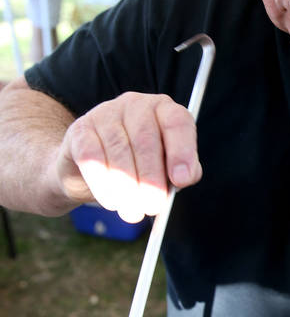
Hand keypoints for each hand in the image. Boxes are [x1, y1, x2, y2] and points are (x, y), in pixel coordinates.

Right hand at [55, 92, 201, 221]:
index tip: (182, 180)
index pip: (177, 122)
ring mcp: (106, 113)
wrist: (92, 171)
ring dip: (127, 187)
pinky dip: (103, 184)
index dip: (182, 151)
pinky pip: (92, 157)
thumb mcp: (165, 169)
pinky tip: (111, 202)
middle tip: (153, 206)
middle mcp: (136, 104)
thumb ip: (180, 172)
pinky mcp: (80, 129)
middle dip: (151, 179)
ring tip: (132, 212)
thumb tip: (183, 178)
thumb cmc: (139, 168)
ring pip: (118, 150)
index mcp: (164, 110)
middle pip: (145, 140)